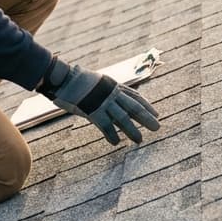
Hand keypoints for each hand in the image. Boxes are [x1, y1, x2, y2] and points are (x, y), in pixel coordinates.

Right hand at [38, 57, 159, 143]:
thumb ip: (106, 90)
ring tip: (139, 140)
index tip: (157, 113)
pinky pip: (105, 124)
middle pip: (133, 107)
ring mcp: (103, 101)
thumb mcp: (97, 82)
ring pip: (122, 117)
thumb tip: (113, 98)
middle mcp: (111, 93)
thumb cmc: (76, 80)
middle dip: (146, 117)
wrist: (64, 78)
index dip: (146, 105)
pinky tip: (116, 142)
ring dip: (131, 130)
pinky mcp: (92, 110)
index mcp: (114, 85)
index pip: (135, 96)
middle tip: (157, 127)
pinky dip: (111, 134)